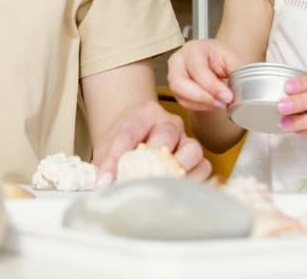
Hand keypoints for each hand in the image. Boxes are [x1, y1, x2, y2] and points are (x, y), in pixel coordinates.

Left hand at [92, 100, 211, 183]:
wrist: (140, 146)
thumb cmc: (125, 146)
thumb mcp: (108, 150)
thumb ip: (106, 164)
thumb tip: (103, 183)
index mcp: (145, 113)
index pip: (130, 131)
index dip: (115, 156)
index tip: (105, 179)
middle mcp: (170, 122)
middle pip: (166, 136)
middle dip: (151, 159)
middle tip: (138, 180)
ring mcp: (187, 139)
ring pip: (191, 150)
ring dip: (176, 170)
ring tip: (159, 187)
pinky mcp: (199, 158)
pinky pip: (203, 168)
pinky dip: (191, 181)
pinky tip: (174, 192)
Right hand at [166, 39, 242, 111]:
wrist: (211, 57)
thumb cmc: (218, 56)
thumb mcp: (232, 59)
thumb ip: (237, 75)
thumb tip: (239, 96)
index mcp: (193, 49)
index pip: (198, 69)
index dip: (212, 86)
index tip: (228, 97)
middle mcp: (178, 61)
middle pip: (179, 83)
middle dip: (202, 97)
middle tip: (222, 104)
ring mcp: (173, 74)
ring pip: (179, 95)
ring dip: (201, 104)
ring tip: (220, 104)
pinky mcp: (175, 88)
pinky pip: (182, 101)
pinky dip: (198, 106)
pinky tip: (212, 103)